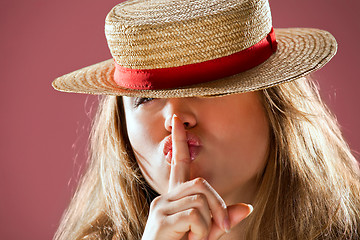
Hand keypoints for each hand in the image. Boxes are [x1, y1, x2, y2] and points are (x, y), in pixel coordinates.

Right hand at [142, 115, 252, 239]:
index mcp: (174, 197)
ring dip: (209, 223)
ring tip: (196, 238)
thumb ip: (222, 219)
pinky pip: (195, 215)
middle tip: (217, 228)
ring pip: (201, 199)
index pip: (177, 162)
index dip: (178, 141)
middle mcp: (165, 197)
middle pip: (202, 184)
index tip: (176, 121)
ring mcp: (161, 207)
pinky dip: (201, 231)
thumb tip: (247, 207)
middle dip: (217, 206)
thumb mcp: (205, 233)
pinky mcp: (161, 219)